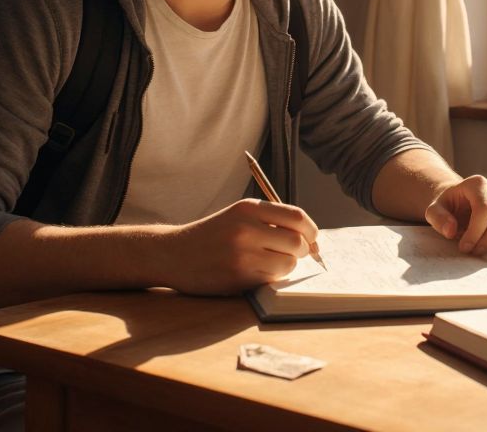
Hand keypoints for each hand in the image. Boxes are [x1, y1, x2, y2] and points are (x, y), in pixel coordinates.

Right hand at [156, 198, 318, 294]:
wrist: (174, 253)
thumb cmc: (214, 235)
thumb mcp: (239, 216)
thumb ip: (272, 221)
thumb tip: (312, 238)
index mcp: (249, 208)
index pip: (297, 216)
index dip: (311, 230)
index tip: (312, 239)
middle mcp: (246, 228)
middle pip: (297, 242)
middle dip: (303, 251)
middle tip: (295, 254)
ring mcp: (242, 254)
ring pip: (288, 263)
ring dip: (287, 266)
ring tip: (273, 263)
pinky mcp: (238, 277)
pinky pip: (271, 278)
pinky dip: (272, 277)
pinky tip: (258, 271)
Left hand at [424, 175, 486, 253]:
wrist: (460, 201)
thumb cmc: (447, 206)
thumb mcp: (434, 210)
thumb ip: (438, 218)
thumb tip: (450, 231)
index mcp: (477, 183)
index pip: (484, 210)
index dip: (475, 233)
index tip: (464, 248)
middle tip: (475, 252)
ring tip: (483, 249)